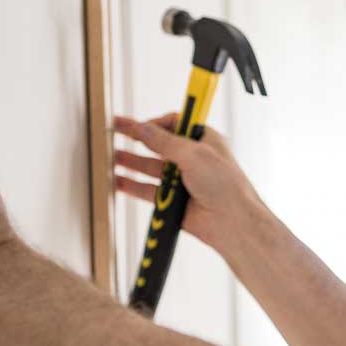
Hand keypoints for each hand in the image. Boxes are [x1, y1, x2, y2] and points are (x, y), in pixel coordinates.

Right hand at [114, 115, 264, 250]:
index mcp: (204, 141)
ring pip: (151, 168)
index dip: (155, 123)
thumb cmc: (226, 185)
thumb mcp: (194, 154)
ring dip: (132, 162)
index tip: (137, 124)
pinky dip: (134, 186)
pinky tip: (120, 181)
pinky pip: (149, 190)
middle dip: (137, 139)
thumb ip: (164, 142)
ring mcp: (183, 180)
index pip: (174, 124)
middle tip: (115, 131)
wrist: (233, 222)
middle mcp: (193, 159)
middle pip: (158, 145)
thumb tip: (144, 128)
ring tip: (112, 156)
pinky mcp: (175, 201)